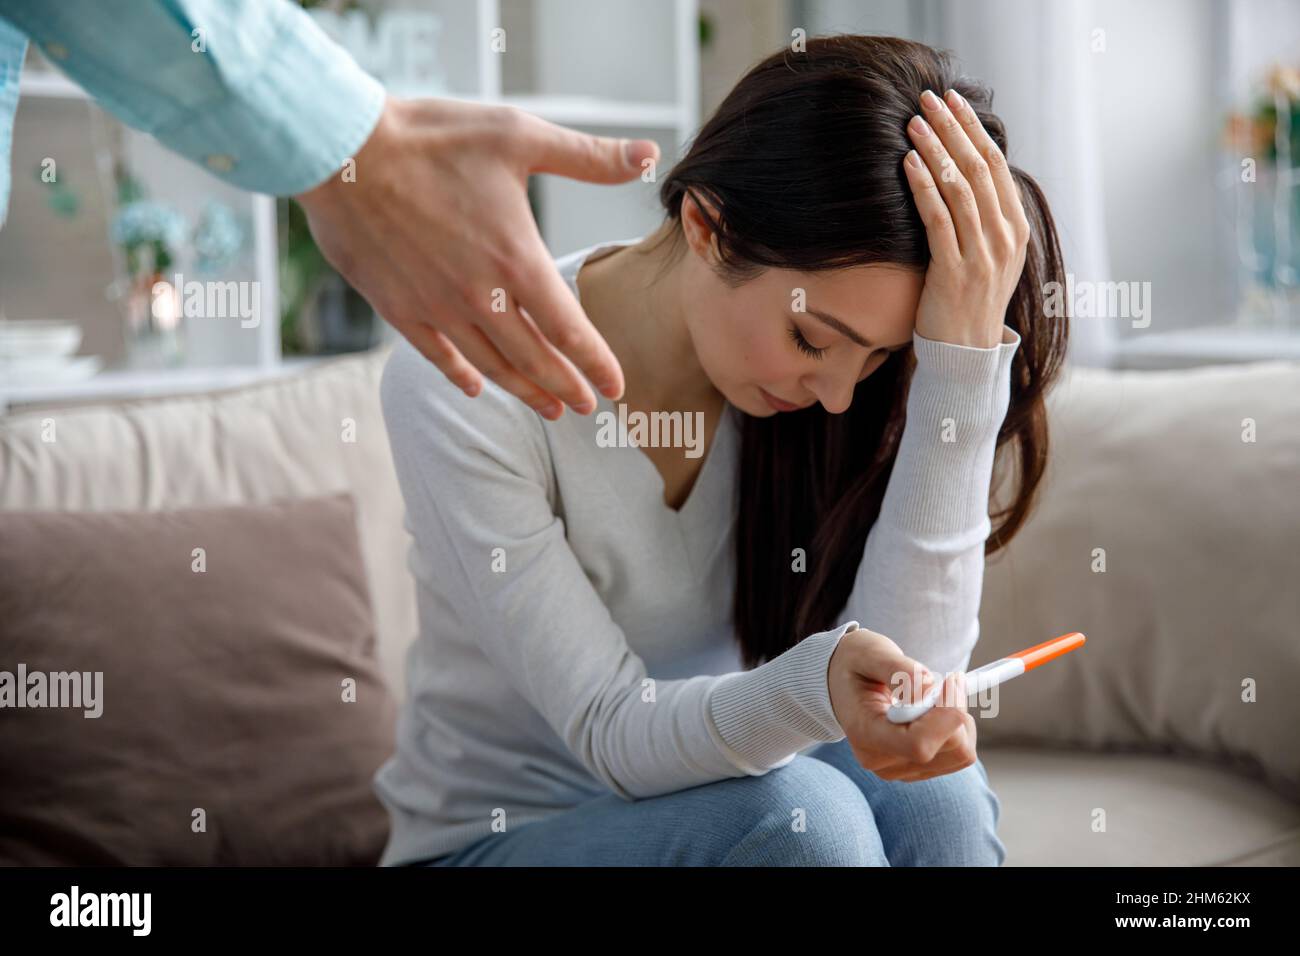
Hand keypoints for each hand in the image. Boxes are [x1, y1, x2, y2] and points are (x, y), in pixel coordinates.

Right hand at [295, 96, 660, 417]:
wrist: (343, 149)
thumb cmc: (434, 137)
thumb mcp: (519, 135)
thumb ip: (588, 156)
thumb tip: (649, 154)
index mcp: (517, 260)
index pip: (570, 330)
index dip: (597, 362)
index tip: (617, 387)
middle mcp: (481, 296)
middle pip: (535, 358)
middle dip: (566, 386)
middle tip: (590, 407)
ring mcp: (437, 307)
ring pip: (491, 365)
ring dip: (524, 390)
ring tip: (549, 408)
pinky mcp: (398, 307)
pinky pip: (438, 355)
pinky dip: (462, 375)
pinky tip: (476, 388)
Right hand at [827, 626, 976, 781]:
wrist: (840, 682)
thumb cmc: (855, 664)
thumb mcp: (870, 653)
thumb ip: (899, 670)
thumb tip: (928, 689)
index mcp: (864, 733)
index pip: (918, 745)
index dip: (946, 715)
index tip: (951, 680)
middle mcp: (881, 760)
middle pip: (947, 747)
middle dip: (954, 709)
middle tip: (943, 681)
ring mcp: (899, 770)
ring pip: (960, 753)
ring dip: (959, 719)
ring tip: (936, 696)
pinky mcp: (916, 769)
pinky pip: (959, 755)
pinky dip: (959, 729)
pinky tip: (938, 711)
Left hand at [903, 88, 1031, 348]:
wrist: (964, 353)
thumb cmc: (966, 300)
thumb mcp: (986, 254)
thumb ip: (983, 217)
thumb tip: (963, 173)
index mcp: (1014, 227)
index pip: (994, 164)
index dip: (972, 128)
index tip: (951, 100)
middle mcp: (1004, 237)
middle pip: (978, 167)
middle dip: (953, 128)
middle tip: (929, 98)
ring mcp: (982, 255)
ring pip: (960, 188)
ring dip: (935, 149)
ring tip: (913, 122)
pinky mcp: (955, 272)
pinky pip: (939, 220)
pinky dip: (924, 187)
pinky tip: (909, 163)